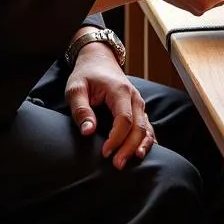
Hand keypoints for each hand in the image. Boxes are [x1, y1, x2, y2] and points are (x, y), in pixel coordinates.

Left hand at [66, 43, 153, 168]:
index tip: (104, 153)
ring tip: (133, 162)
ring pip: (146, 127)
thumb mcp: (76, 89)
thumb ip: (81, 109)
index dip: (116, 138)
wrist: (99, 59)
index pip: (124, 119)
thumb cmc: (86, 75)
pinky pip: (147, 126)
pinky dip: (147, 140)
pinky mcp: (138, 108)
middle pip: (138, 126)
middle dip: (129, 147)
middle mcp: (134, 97)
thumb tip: (88, 132)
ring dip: (140, 146)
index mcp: (119, 91)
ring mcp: (139, 103)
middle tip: (117, 165)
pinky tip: (143, 153)